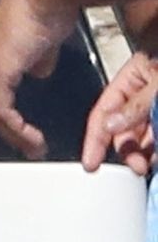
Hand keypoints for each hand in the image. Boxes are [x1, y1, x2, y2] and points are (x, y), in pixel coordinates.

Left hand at [0, 0, 75, 158]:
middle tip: (23, 145)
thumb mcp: (45, 37)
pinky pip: (2, 108)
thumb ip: (39, 58)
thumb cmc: (51, 2)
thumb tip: (39, 74)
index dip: (3, 107)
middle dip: (3, 127)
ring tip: (31, 147)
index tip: (19, 125)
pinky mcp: (1, 67)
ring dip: (11, 133)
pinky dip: (15, 127)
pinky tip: (31, 136)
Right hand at [82, 51, 157, 175]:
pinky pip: (156, 138)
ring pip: (143, 136)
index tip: (90, 163)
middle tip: (137, 167)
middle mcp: (144, 90)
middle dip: (128, 150)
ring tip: (150, 164)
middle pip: (124, 127)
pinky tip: (156, 157)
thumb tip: (110, 125)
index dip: (95, 137)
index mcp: (134, 74)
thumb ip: (135, 105)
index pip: (104, 109)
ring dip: (144, 152)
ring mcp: (157, 104)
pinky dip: (155, 150)